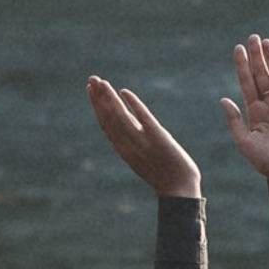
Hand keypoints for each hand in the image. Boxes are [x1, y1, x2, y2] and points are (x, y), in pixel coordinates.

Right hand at [87, 75, 200, 198]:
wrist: (178, 190)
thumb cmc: (162, 175)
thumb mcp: (141, 157)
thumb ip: (133, 141)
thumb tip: (128, 124)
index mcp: (123, 150)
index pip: (105, 124)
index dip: (96, 106)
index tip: (90, 90)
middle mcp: (128, 145)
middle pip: (109, 117)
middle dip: (99, 97)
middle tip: (91, 78)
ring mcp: (142, 141)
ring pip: (120, 116)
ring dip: (110, 98)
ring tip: (101, 82)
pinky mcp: (157, 137)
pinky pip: (142, 118)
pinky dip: (132, 104)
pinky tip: (124, 92)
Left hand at [219, 34, 268, 184]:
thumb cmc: (263, 161)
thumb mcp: (244, 141)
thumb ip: (234, 120)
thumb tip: (222, 99)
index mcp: (254, 111)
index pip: (246, 83)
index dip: (242, 66)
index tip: (237, 49)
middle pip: (261, 75)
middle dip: (256, 57)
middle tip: (252, 37)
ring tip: (265, 42)